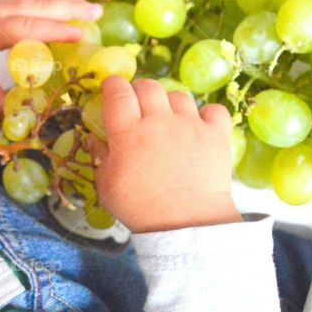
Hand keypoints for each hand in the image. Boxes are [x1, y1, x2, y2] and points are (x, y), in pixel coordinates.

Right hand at [89, 77, 240, 232]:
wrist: (186, 226)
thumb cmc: (141, 209)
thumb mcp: (107, 186)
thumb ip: (100, 157)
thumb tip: (96, 138)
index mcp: (128, 133)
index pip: (117, 92)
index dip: (113, 86)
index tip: (111, 91)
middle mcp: (159, 122)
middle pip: (148, 86)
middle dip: (139, 90)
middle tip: (139, 106)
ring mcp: (189, 126)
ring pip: (178, 96)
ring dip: (170, 104)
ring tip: (169, 121)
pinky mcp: (215, 135)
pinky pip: (214, 111)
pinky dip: (207, 115)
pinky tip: (200, 127)